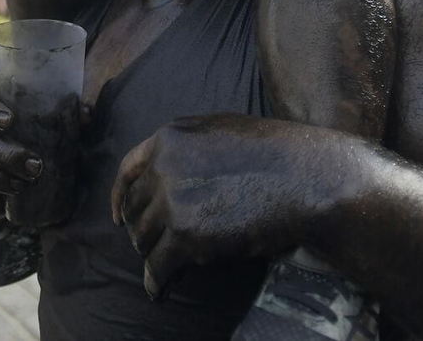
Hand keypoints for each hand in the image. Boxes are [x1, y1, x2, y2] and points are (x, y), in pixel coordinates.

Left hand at [111, 114, 329, 299]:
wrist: (303, 177)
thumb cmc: (272, 153)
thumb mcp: (219, 131)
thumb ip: (184, 149)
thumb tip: (161, 176)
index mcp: (169, 138)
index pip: (128, 171)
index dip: (120, 198)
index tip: (118, 217)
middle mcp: (164, 167)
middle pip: (135, 209)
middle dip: (141, 231)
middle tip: (153, 248)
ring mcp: (173, 200)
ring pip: (144, 239)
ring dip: (152, 256)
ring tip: (162, 269)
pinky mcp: (188, 235)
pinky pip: (159, 265)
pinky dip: (157, 282)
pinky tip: (160, 290)